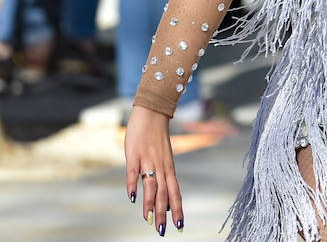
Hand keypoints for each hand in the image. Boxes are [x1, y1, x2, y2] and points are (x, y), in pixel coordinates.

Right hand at [125, 104, 182, 234]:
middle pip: (164, 193)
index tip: (180, 225)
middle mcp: (161, 166)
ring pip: (151, 185)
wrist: (152, 112)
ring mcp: (148, 160)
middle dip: (164, 213)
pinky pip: (133, 171)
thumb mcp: (162, 158)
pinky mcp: (134, 154)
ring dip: (150, 203)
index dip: (177, 209)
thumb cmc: (156, 138)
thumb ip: (161, 176)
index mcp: (169, 168)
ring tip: (149, 220)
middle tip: (163, 230)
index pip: (175, 192)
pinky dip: (132, 184)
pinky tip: (131, 197)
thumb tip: (159, 196)